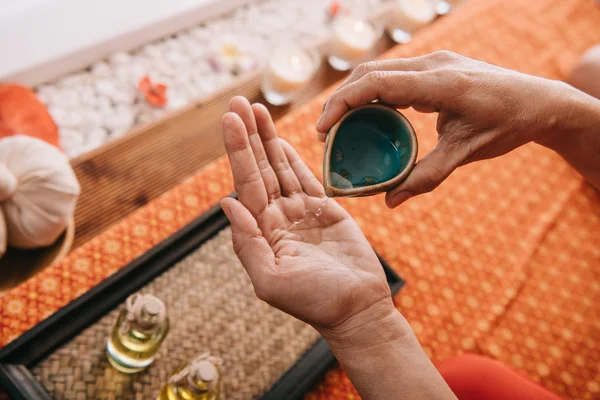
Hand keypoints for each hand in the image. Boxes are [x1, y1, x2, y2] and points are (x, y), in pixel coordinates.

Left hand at [221, 97, 394, 332]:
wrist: (356, 309)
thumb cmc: (314, 302)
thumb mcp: (271, 280)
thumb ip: (247, 243)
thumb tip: (226, 204)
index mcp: (262, 231)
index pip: (245, 182)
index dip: (237, 150)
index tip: (229, 119)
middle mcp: (277, 217)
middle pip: (259, 168)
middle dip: (248, 135)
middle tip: (237, 102)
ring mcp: (301, 212)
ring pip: (280, 167)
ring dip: (267, 139)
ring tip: (256, 110)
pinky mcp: (326, 210)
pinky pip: (306, 177)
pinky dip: (293, 157)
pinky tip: (280, 139)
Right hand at [316, 50, 593, 206]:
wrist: (539, 102)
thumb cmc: (507, 126)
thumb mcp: (465, 154)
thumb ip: (426, 177)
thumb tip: (390, 201)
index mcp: (441, 82)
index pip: (376, 83)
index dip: (342, 104)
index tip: (323, 131)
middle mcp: (434, 64)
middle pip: (370, 72)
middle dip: (340, 100)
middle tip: (325, 134)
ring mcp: (435, 61)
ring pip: (379, 70)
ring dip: (355, 95)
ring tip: (340, 126)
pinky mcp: (435, 66)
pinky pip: (394, 74)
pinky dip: (374, 93)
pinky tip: (369, 116)